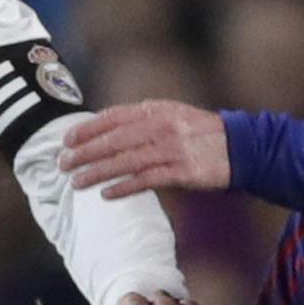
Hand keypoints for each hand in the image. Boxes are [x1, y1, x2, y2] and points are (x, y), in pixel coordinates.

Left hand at [58, 101, 232, 198]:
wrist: (240, 147)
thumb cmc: (200, 133)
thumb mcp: (171, 115)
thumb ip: (142, 119)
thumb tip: (107, 130)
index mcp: (156, 109)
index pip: (114, 116)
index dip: (88, 128)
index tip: (67, 140)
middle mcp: (162, 125)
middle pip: (115, 139)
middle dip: (86, 152)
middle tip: (63, 164)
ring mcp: (173, 148)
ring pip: (126, 161)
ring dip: (98, 172)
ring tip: (77, 182)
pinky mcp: (183, 171)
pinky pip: (147, 179)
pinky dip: (125, 187)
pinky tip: (107, 194)